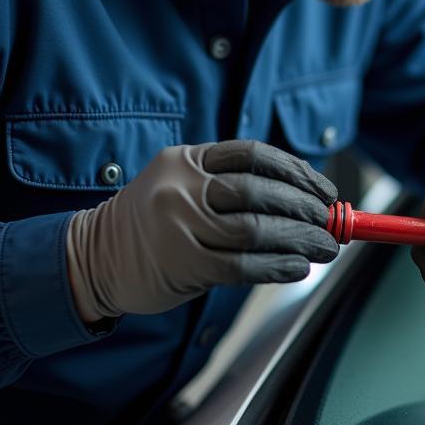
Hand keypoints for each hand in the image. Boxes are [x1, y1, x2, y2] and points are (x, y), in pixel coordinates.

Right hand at [66, 140, 338, 321]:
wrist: (93, 259)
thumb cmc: (156, 222)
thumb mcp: (184, 185)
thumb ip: (235, 187)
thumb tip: (308, 202)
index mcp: (187, 160)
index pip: (254, 155)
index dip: (297, 172)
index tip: (324, 189)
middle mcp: (181, 187)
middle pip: (259, 191)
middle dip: (304, 207)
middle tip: (330, 222)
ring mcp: (179, 225)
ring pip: (255, 230)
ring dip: (299, 239)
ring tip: (324, 248)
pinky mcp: (181, 264)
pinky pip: (241, 265)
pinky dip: (276, 267)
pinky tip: (298, 268)